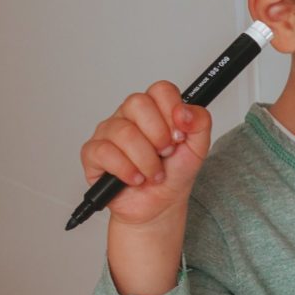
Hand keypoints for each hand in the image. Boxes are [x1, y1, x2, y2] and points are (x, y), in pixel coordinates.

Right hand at [80, 80, 212, 226]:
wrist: (161, 204)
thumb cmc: (175, 172)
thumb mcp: (199, 147)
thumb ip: (200, 122)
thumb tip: (184, 111)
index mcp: (155, 109)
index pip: (160, 89)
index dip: (172, 110)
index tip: (180, 134)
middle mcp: (129, 116)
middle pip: (138, 103)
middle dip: (159, 135)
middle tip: (166, 153)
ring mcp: (109, 132)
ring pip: (124, 132)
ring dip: (146, 160)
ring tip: (154, 173)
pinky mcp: (93, 153)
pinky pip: (105, 153)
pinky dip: (127, 170)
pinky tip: (136, 179)